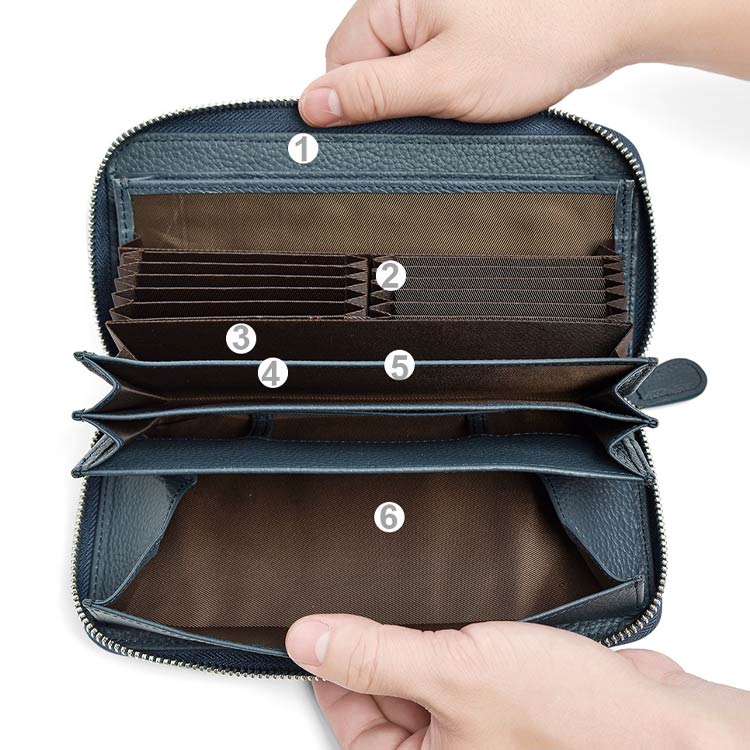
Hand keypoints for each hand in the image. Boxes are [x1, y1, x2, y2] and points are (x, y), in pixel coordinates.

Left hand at [286, 615, 749, 748]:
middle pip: (380, 688)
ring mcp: (472, 724)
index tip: (327, 620)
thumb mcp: (453, 675)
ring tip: (449, 619)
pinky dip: (458, 637)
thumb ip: (373, 656)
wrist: (656, 719)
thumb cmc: (574, 723)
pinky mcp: (498, 698)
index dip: (332, 661)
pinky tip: (472, 621)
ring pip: (421, 668)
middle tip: (406, 615)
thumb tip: (307, 639)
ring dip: (426, 636)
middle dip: (387, 644)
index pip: (345, 712)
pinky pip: (457, 661)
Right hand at [299, 0, 749, 126]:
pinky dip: (449, 89)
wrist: (607, 20)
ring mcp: (435, 15)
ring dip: (428, 99)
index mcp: (390, 2)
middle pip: (368, 70)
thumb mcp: (442, 81)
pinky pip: (432, 69)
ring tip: (468, 93)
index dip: (358, 104)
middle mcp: (406, 2)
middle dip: (399, 102)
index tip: (391, 121)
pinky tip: (477, 87)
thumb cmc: (541, 37)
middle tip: (440, 107)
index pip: (337, 65)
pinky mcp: (459, 29)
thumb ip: (372, 94)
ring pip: (403, 74)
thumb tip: (314, 105)